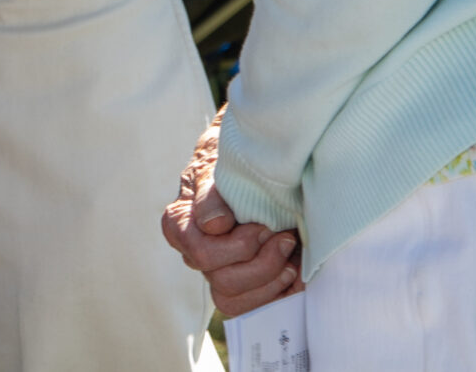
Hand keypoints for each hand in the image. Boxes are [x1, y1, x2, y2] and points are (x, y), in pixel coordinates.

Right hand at [160, 112, 302, 317]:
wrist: (250, 169)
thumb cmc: (230, 166)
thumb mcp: (217, 168)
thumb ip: (211, 194)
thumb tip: (214, 225)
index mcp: (180, 226)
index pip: (203, 254)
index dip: (238, 247)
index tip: (263, 225)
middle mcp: (194, 255)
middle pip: (222, 282)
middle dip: (261, 264)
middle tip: (285, 239)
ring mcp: (217, 273)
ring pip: (235, 302)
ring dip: (271, 282)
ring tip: (291, 260)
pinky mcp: (241, 286)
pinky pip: (254, 308)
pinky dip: (280, 294)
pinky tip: (295, 274)